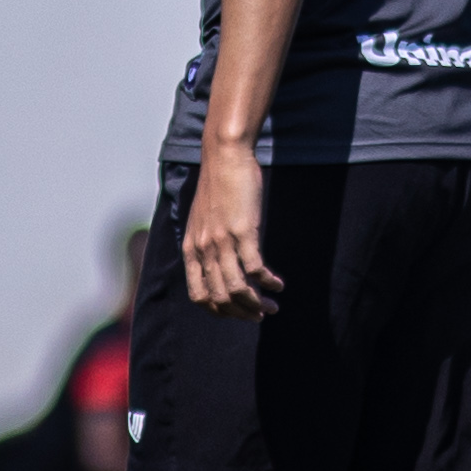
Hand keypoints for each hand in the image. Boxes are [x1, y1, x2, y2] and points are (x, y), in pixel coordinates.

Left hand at [185, 143, 284, 319]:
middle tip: (260, 315)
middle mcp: (204, 249)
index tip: (237, 311)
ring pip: (237, 289)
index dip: (219, 310)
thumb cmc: (218, 184)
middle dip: (241, 313)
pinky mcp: (243, 231)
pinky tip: (279, 284)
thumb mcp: (203, 218)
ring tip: (272, 307)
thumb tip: (217, 259)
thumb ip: (206, 241)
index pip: (199, 295)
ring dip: (257, 304)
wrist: (224, 156)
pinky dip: (268, 282)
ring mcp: (223, 242)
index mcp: (191, 249)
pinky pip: (256, 268)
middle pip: (220, 298)